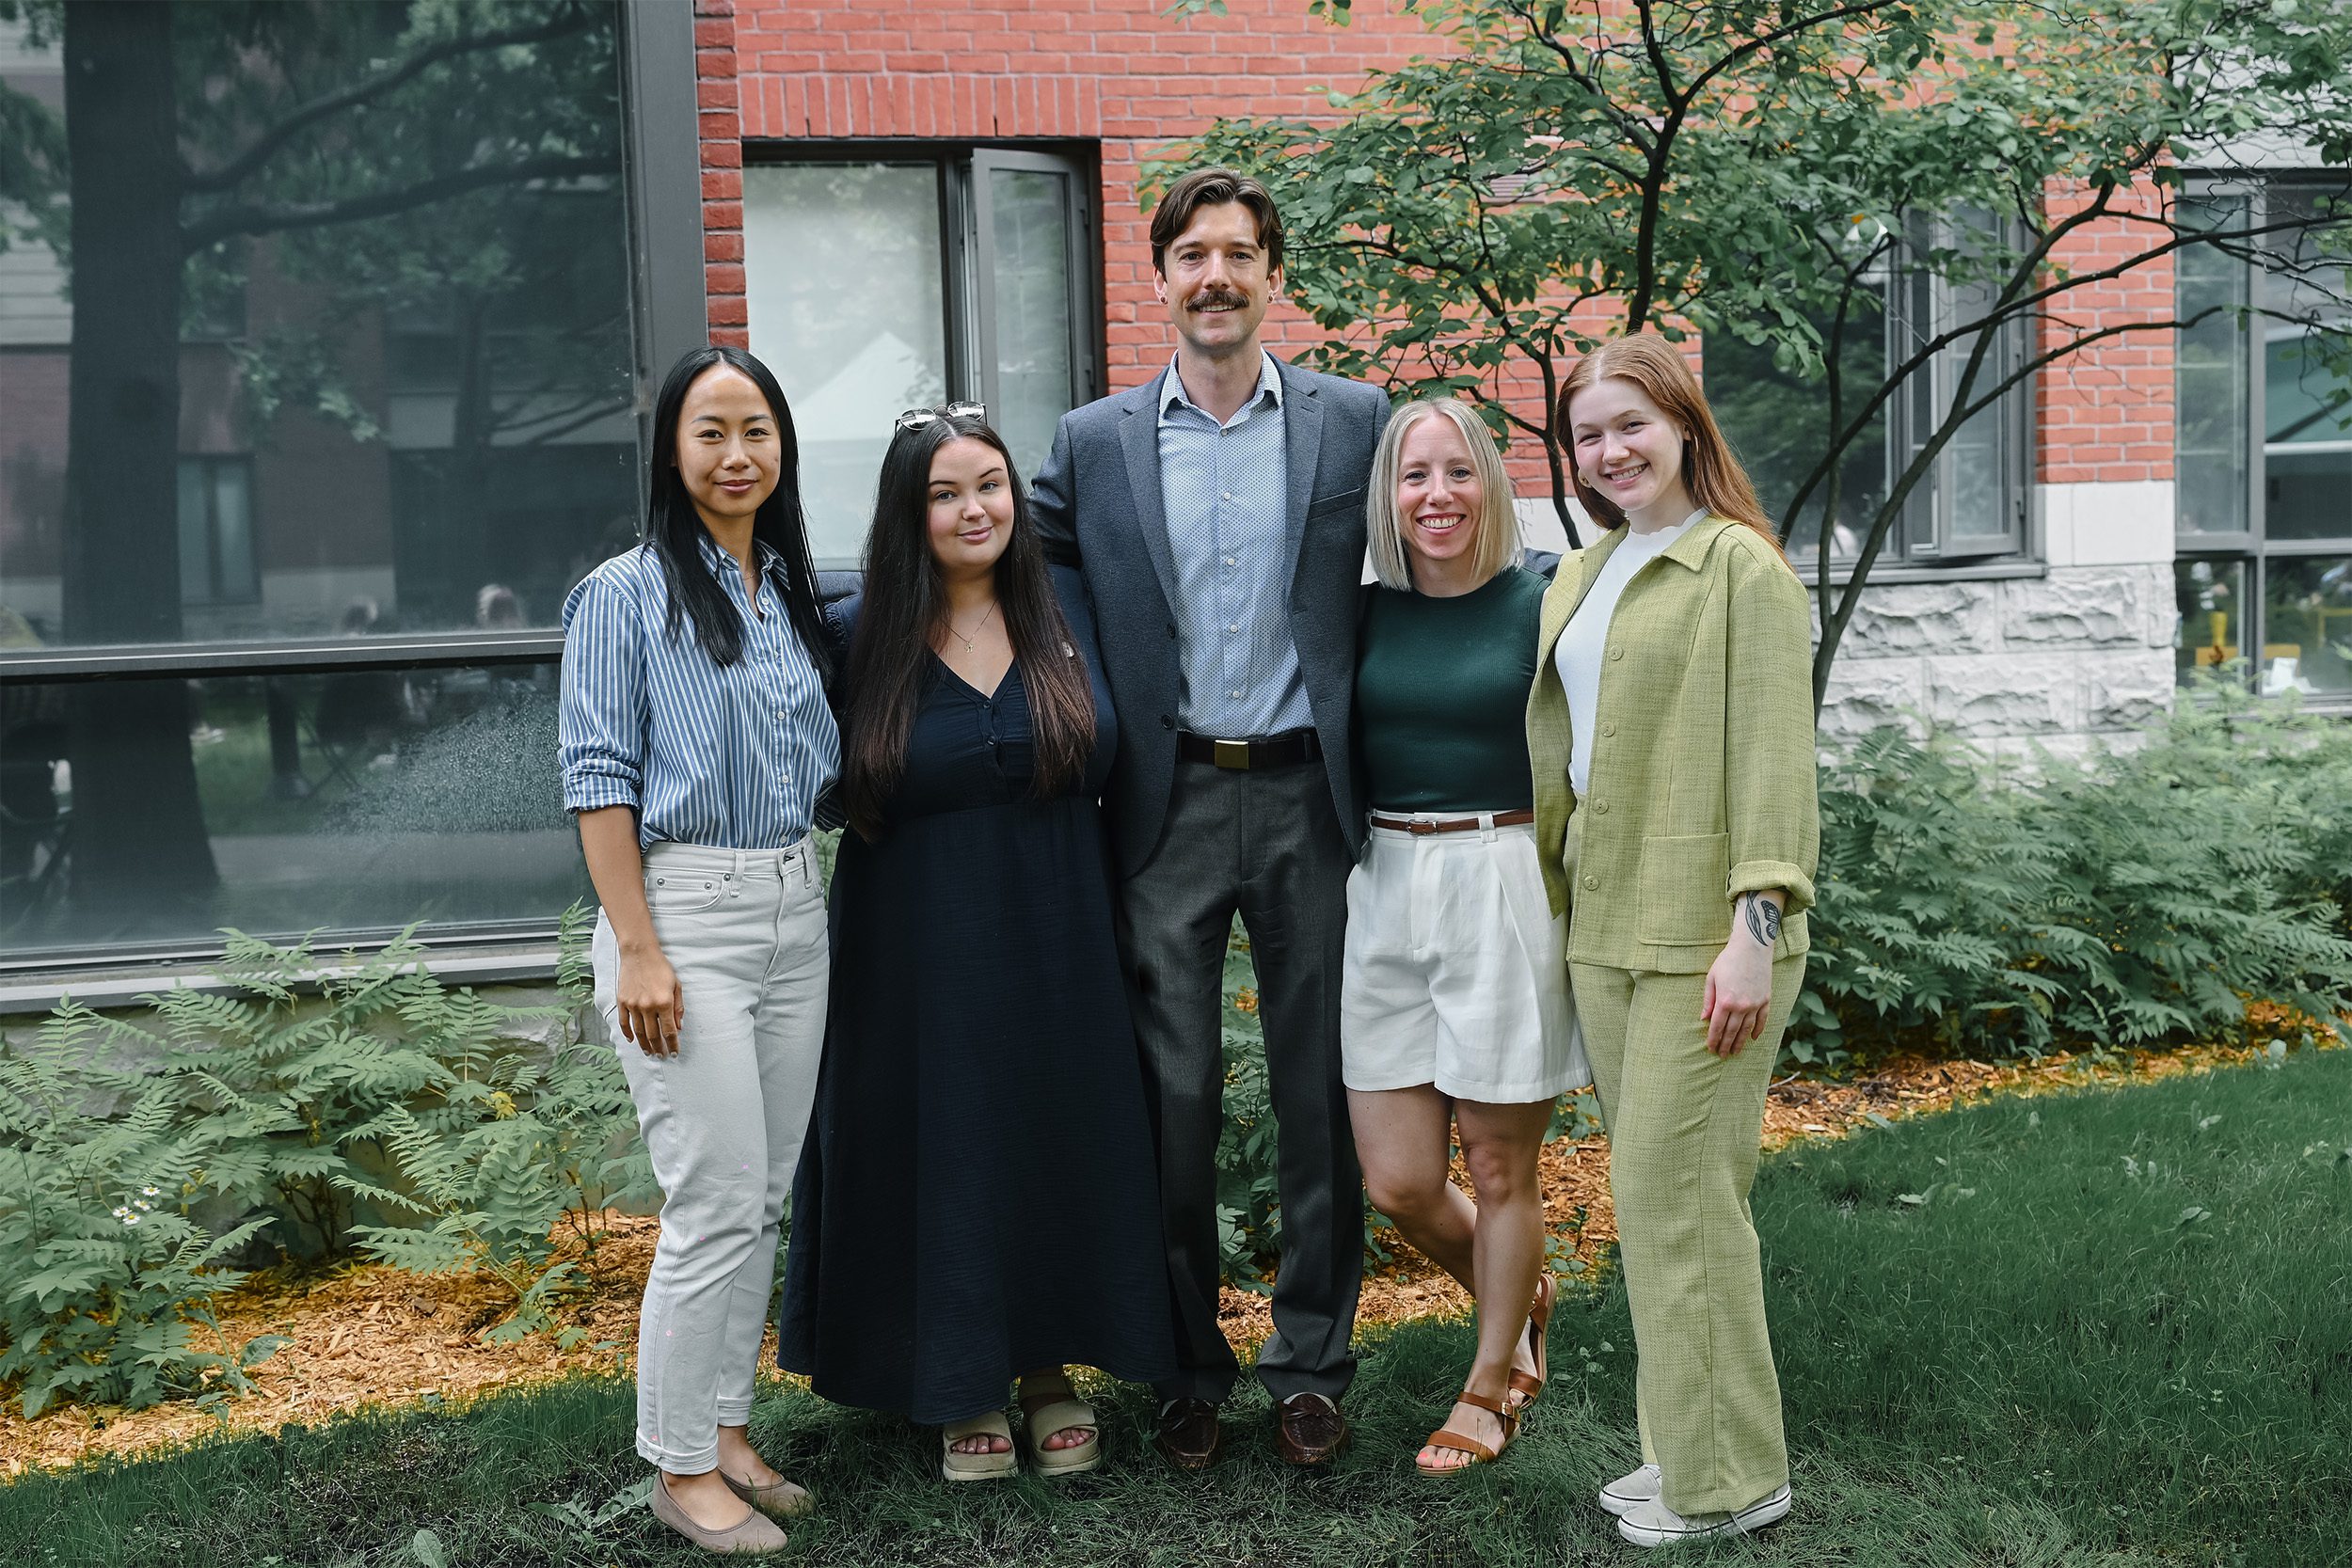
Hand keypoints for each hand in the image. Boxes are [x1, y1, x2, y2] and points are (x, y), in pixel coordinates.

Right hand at [615, 945, 683, 1055]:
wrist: (639, 953)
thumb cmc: (661, 967)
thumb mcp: (676, 985)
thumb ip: (678, 1008)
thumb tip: (678, 1027)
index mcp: (664, 1003)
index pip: (669, 1031)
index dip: (672, 1045)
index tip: (674, 1053)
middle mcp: (648, 1006)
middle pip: (653, 1035)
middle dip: (659, 1048)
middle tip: (661, 1057)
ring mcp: (633, 1005)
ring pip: (638, 1032)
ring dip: (644, 1045)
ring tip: (649, 1053)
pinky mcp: (623, 1002)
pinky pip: (624, 1022)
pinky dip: (627, 1033)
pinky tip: (632, 1040)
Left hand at [1699, 893, 1780, 1056]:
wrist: (1752, 948)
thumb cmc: (1728, 961)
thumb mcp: (1712, 978)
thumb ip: (1708, 1000)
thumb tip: (1704, 1019)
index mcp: (1725, 1001)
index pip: (1717, 1026)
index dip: (1714, 1039)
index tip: (1711, 1048)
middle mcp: (1741, 1006)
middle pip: (1732, 1031)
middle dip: (1726, 1045)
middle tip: (1722, 1055)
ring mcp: (1755, 1004)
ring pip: (1747, 1029)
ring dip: (1740, 1042)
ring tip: (1735, 1052)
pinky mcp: (1766, 1000)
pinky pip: (1762, 1020)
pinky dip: (1757, 1030)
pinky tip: (1752, 1038)